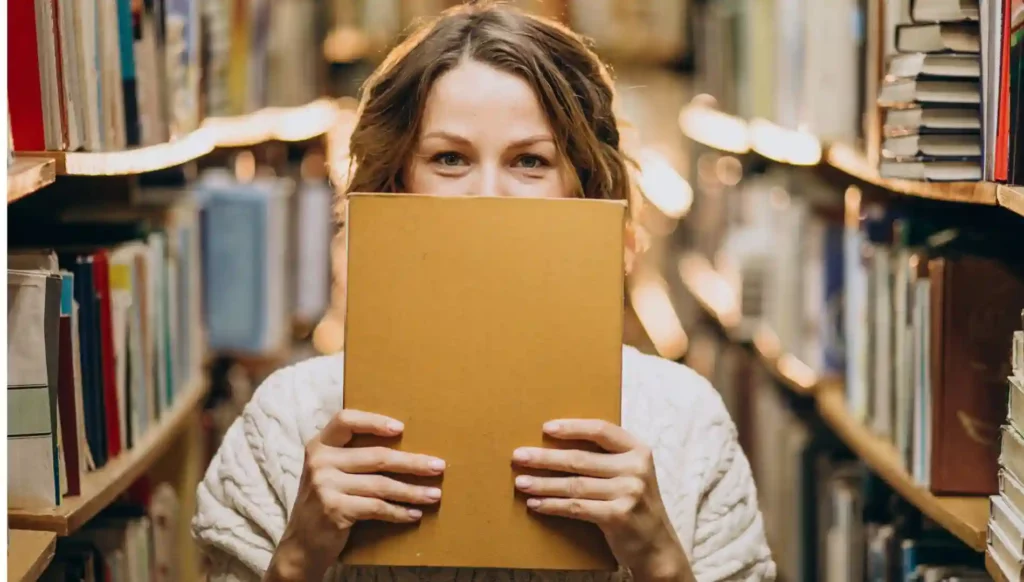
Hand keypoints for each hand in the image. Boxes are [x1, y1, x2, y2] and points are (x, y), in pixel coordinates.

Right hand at [267, 410, 445, 581]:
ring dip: (412, 491)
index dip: (374, 421)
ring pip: (381, 485)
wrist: (301, 542)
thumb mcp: (328, 471)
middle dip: (412, 462)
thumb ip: (351, 455)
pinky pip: (376, 507)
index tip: (401, 428)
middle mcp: (319, 461)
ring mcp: (324, 486)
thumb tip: (404, 447)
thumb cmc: (324, 501)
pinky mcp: (334, 509)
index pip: (345, 420)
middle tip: (439, 466)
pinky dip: (399, 512)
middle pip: (376, 456)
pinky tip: (414, 514)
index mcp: (319, 445)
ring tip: (434, 495)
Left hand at [512, 420, 693, 581]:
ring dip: (543, 484)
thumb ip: (607, 457)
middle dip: (545, 458)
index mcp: (638, 450)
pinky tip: (535, 504)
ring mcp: (628, 492)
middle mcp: (635, 468)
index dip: (572, 428)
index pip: (601, 430)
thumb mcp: (631, 472)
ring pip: (574, 485)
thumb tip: (557, 445)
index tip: (546, 428)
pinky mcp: (618, 516)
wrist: (657, 545)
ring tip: (521, 482)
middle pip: (580, 459)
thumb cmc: (635, 504)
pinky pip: (576, 507)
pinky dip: (552, 505)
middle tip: (519, 456)